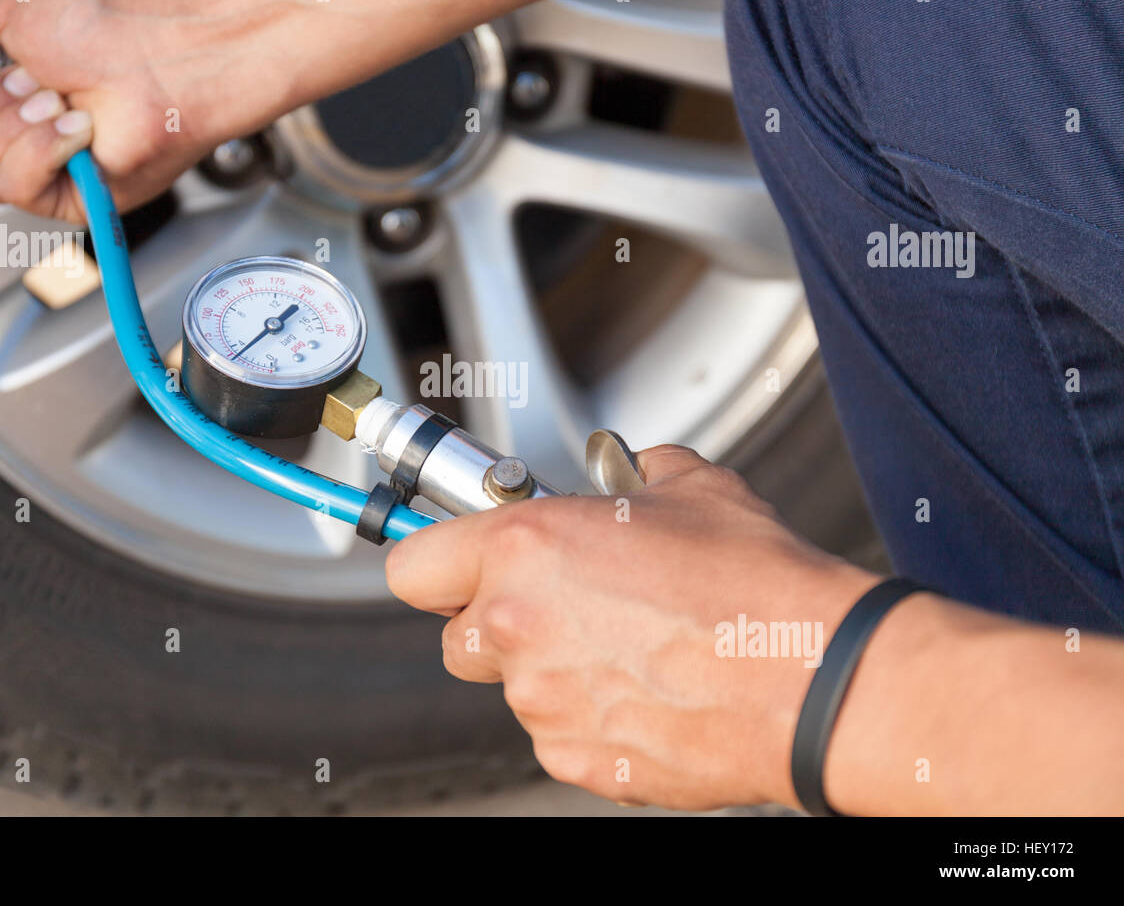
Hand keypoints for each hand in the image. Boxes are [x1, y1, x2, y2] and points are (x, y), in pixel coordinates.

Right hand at [0, 0, 236, 221]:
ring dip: (12, 131)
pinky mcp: (73, 199)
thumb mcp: (20, 6)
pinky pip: (19, 188)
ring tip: (58, 104)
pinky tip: (77, 130)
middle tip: (35, 84)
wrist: (158, 59)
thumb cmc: (108, 30)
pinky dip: (41, 151)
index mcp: (13, 98)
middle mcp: (28, 138)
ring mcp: (51, 172)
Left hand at [385, 445, 880, 809]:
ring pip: (514, 686)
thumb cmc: (758, 586)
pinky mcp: (577, 758)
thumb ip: (638, 474)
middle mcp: (519, 627)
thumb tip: (633, 471)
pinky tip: (648, 688)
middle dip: (499, 620)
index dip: (436, 560)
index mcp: (526, 549)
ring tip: (630, 647)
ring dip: (551, 667)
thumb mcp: (693, 488)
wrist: (816, 677)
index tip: (452, 560)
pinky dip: (588, 714)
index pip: (413, 566)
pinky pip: (558, 732)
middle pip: (458, 636)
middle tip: (562, 604)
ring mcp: (544, 702)